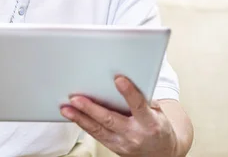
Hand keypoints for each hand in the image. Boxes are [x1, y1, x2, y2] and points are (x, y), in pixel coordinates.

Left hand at [60, 76, 179, 156]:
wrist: (160, 153)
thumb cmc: (158, 127)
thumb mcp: (157, 111)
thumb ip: (142, 97)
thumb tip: (123, 78)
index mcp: (150, 123)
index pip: (138, 106)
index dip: (129, 92)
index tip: (119, 79)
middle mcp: (135, 134)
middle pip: (110, 120)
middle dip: (91, 108)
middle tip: (76, 98)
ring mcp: (122, 143)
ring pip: (98, 130)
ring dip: (80, 118)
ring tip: (66, 108)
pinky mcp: (113, 148)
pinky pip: (96, 135)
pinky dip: (83, 124)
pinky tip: (73, 116)